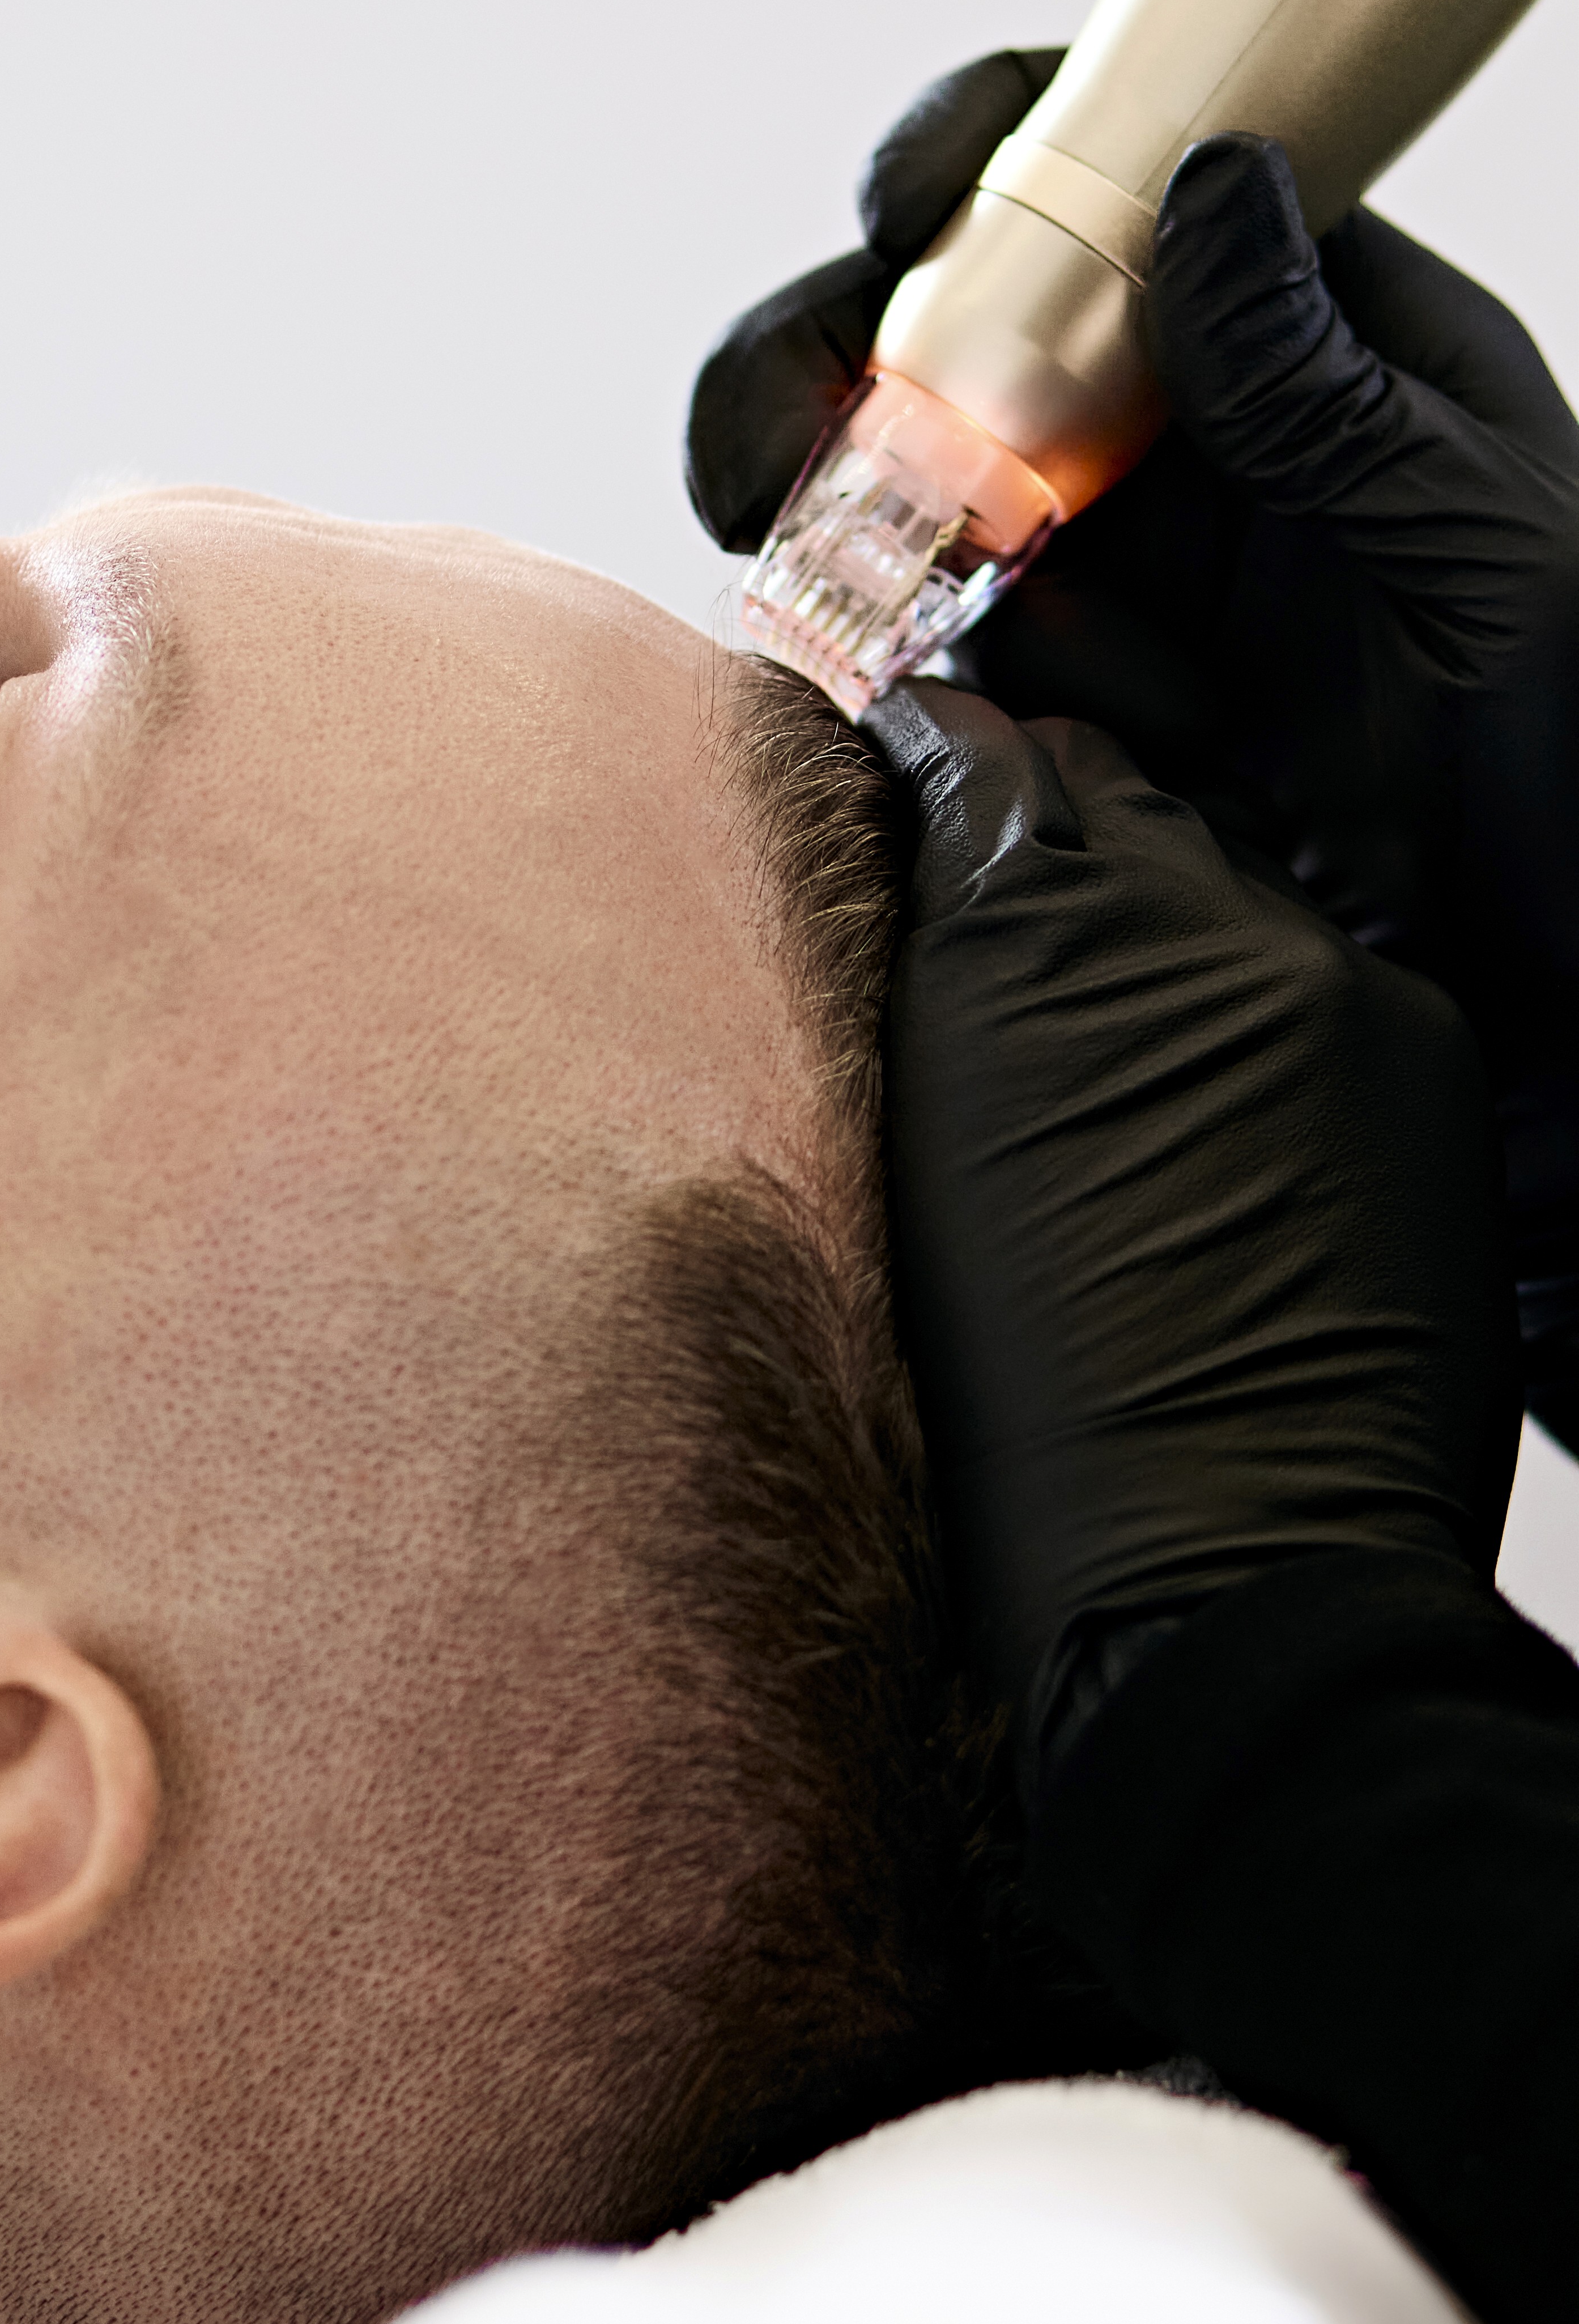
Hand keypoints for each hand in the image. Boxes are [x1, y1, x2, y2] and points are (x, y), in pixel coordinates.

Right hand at [689, 56, 1578, 1425]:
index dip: (1004, 152)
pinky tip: (834, 672)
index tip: (908, 195)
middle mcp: (1223, 464)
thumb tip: (1205, 180)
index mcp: (1337, 360)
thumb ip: (1329, 395)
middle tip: (780, 428)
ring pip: (925, 498)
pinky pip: (932, 678)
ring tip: (783, 549)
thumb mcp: (1500, 562)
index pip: (1142, 184)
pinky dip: (859, 665)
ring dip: (821, 499)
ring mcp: (1149, 607)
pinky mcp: (1085, 754)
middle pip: (980, 335)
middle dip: (849, 351)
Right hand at [870, 684, 1520, 1792]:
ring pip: (1223, 877)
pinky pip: (1325, 977)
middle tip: (1002, 914)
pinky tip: (1222, 1121)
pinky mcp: (1416, 1051)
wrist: (1217, 1573)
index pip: (981, 750)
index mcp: (1022, 923)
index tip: (908, 776)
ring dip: (1168, 930)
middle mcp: (1189, 913)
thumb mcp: (906, 1151)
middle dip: (1053, 833)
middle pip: (1110, 792)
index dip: (940, 761)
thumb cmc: (1028, 1415)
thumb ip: (934, 969)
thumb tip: (933, 860)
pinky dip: (1270, 1018)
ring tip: (1117, 1044)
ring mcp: (1321, 979)